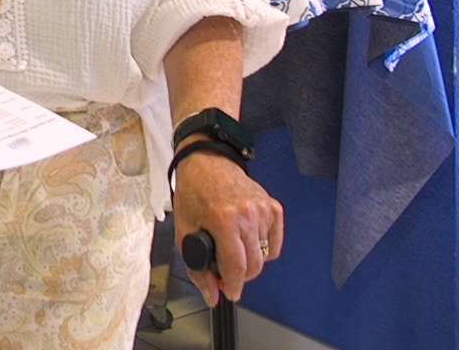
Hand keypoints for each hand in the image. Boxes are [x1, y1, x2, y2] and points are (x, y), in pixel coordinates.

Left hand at [171, 148, 283, 304]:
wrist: (207, 163)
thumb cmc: (194, 193)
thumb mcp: (185, 231)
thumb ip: (198, 268)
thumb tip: (212, 295)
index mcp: (223, 219)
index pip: (237, 266)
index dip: (233, 285)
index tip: (230, 292)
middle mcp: (247, 214)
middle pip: (254, 265)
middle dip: (240, 277)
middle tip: (227, 272)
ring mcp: (263, 210)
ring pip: (264, 256)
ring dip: (249, 260)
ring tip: (232, 247)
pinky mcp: (273, 207)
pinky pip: (274, 243)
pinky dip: (262, 248)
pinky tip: (246, 238)